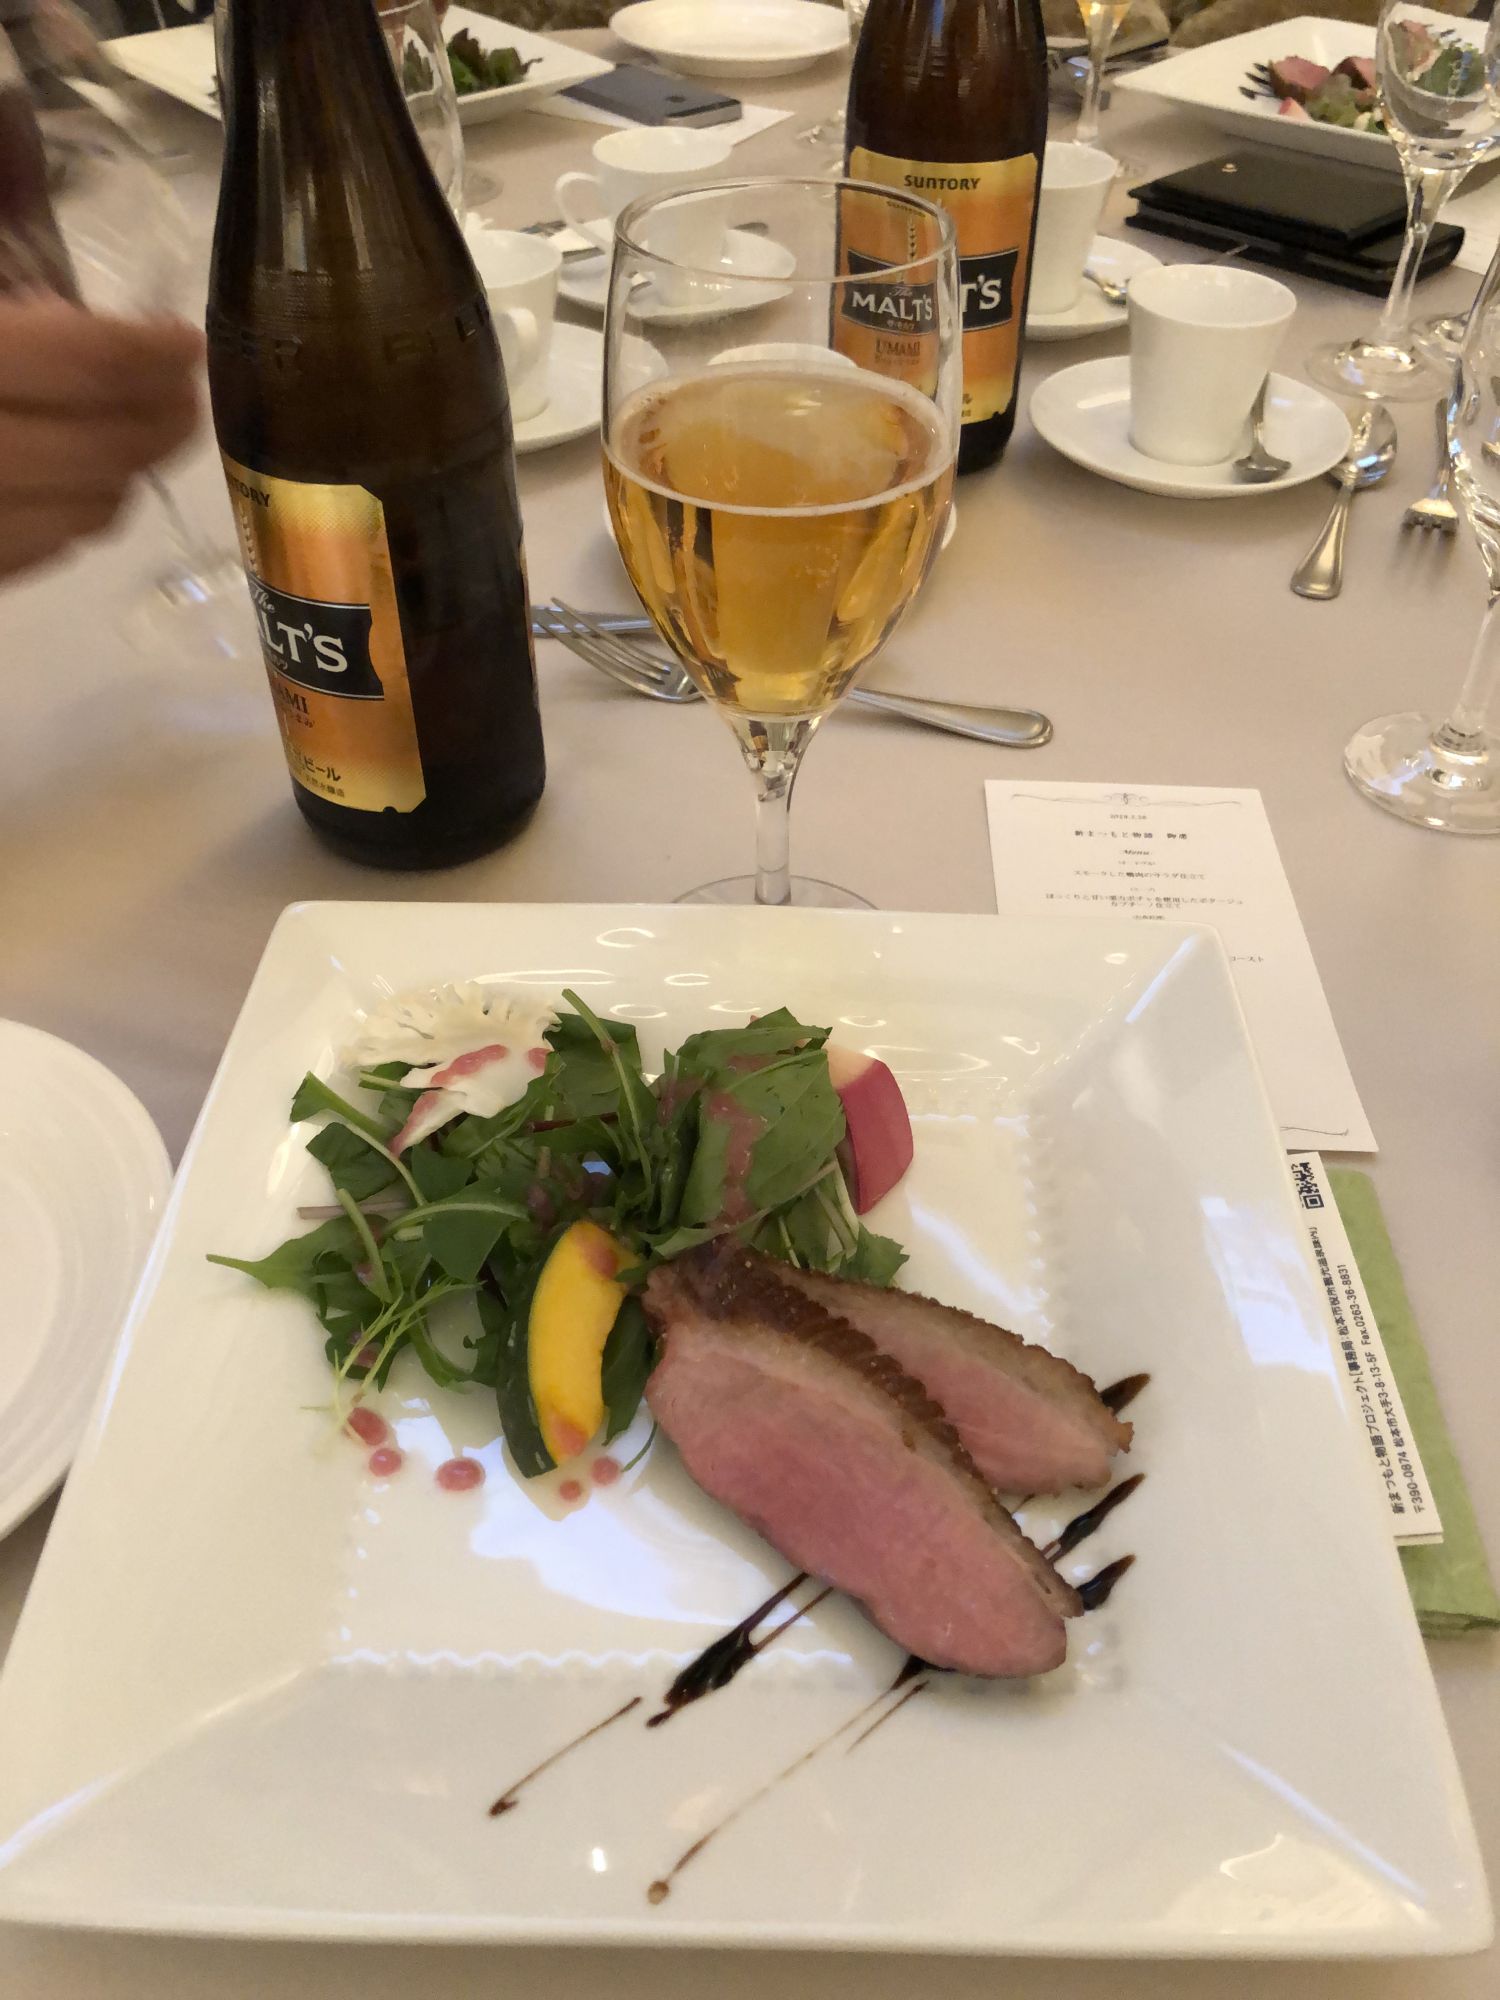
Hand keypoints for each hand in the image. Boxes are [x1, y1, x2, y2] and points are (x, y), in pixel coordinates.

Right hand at [0, 299, 203, 582]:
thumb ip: (24, 328)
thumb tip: (103, 335)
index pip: (89, 362)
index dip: (153, 350)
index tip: (186, 340)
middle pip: (107, 449)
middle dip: (163, 419)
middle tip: (185, 393)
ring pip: (92, 510)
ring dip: (129, 469)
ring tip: (133, 432)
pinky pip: (51, 549)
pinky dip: (82, 510)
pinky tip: (75, 478)